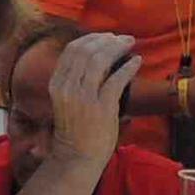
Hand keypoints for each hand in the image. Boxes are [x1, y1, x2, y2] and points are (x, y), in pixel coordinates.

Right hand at [43, 30, 142, 162]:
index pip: (72, 50)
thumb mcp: (67, 100)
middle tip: (122, 38)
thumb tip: (100, 59)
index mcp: (57, 83)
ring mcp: (84, 97)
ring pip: (100, 61)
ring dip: (117, 49)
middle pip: (86, 51)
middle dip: (106, 40)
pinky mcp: (102, 107)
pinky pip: (117, 79)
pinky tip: (137, 61)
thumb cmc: (76, 129)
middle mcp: (67, 87)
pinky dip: (129, 67)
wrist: (77, 156)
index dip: (91, 39)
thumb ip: (76, 80)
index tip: (106, 37)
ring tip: (130, 45)